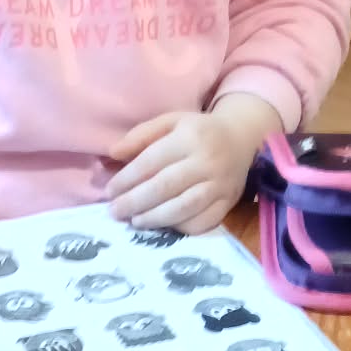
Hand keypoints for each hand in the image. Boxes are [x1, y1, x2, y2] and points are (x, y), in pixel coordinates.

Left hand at [107, 94, 281, 233]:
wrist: (241, 138)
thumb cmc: (196, 131)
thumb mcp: (170, 122)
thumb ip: (140, 136)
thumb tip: (112, 154)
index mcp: (190, 136)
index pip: (151, 162)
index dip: (126, 179)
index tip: (109, 191)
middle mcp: (207, 161)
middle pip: (164, 187)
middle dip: (134, 202)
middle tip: (115, 212)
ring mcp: (220, 184)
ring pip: (183, 208)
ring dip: (154, 218)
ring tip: (135, 221)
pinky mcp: (228, 202)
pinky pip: (202, 222)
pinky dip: (179, 227)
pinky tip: (163, 226)